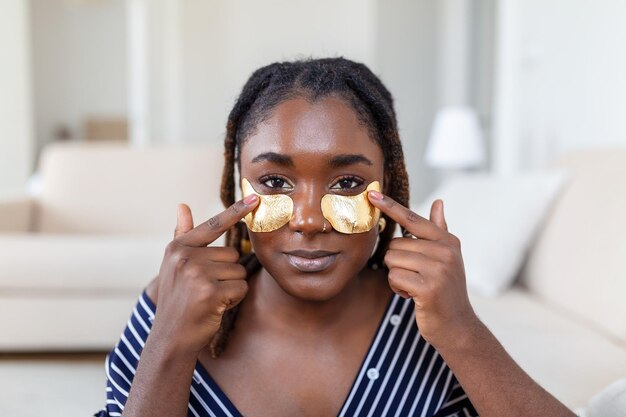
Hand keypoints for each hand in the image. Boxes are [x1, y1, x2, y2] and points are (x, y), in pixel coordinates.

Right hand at [151, 195, 258, 354]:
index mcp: (178, 247)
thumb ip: (183, 235)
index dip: (236, 211)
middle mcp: (185, 256)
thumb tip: (182, 205)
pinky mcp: (210, 291)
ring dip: (231, 286)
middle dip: (227, 273)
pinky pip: (241, 287)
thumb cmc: (177, 299)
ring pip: (239, 271)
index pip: (213, 225)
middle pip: (232, 254)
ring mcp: (197, 273)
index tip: (255, 197)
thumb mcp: (174, 265)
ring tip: (209, 298)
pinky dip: (234, 298)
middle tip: (206, 289)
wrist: (171, 337)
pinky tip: (215, 307)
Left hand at [368, 191, 478, 349]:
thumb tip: (439, 202)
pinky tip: (413, 296)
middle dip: (398, 263)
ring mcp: (438, 269)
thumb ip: (439, 230)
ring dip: (397, 276)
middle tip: (416, 277)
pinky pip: (394, 277)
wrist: (457, 325)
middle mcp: (445, 251)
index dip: (390, 206)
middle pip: (395, 245)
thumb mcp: (447, 257)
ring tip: (415, 286)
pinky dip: (398, 288)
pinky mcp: (428, 287)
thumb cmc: (446, 289)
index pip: (412, 219)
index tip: (371, 193)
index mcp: (447, 241)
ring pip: (392, 260)